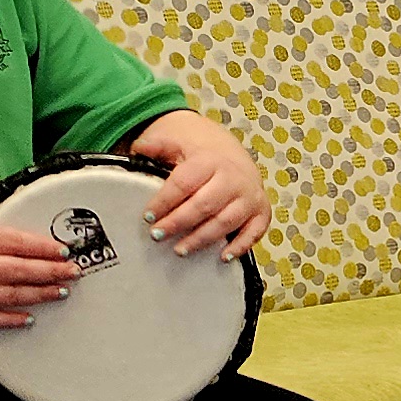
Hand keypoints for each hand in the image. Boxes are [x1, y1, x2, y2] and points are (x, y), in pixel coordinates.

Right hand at [0, 178, 73, 329]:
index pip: (14, 242)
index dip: (43, 247)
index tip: (63, 251)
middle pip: (19, 270)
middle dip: (51, 272)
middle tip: (75, 273)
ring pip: (9, 296)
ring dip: (38, 294)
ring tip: (61, 293)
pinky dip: (10, 319)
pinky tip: (29, 318)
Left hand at [131, 108, 270, 258]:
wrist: (237, 158)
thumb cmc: (203, 158)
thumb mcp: (179, 144)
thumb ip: (158, 146)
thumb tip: (139, 148)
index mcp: (210, 161)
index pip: (183, 183)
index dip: (164, 201)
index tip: (147, 215)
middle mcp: (233, 179)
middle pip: (204, 205)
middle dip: (178, 222)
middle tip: (157, 235)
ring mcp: (249, 197)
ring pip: (225, 222)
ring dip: (202, 238)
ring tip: (180, 249)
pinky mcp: (261, 213)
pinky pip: (254, 232)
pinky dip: (240, 246)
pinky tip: (222, 256)